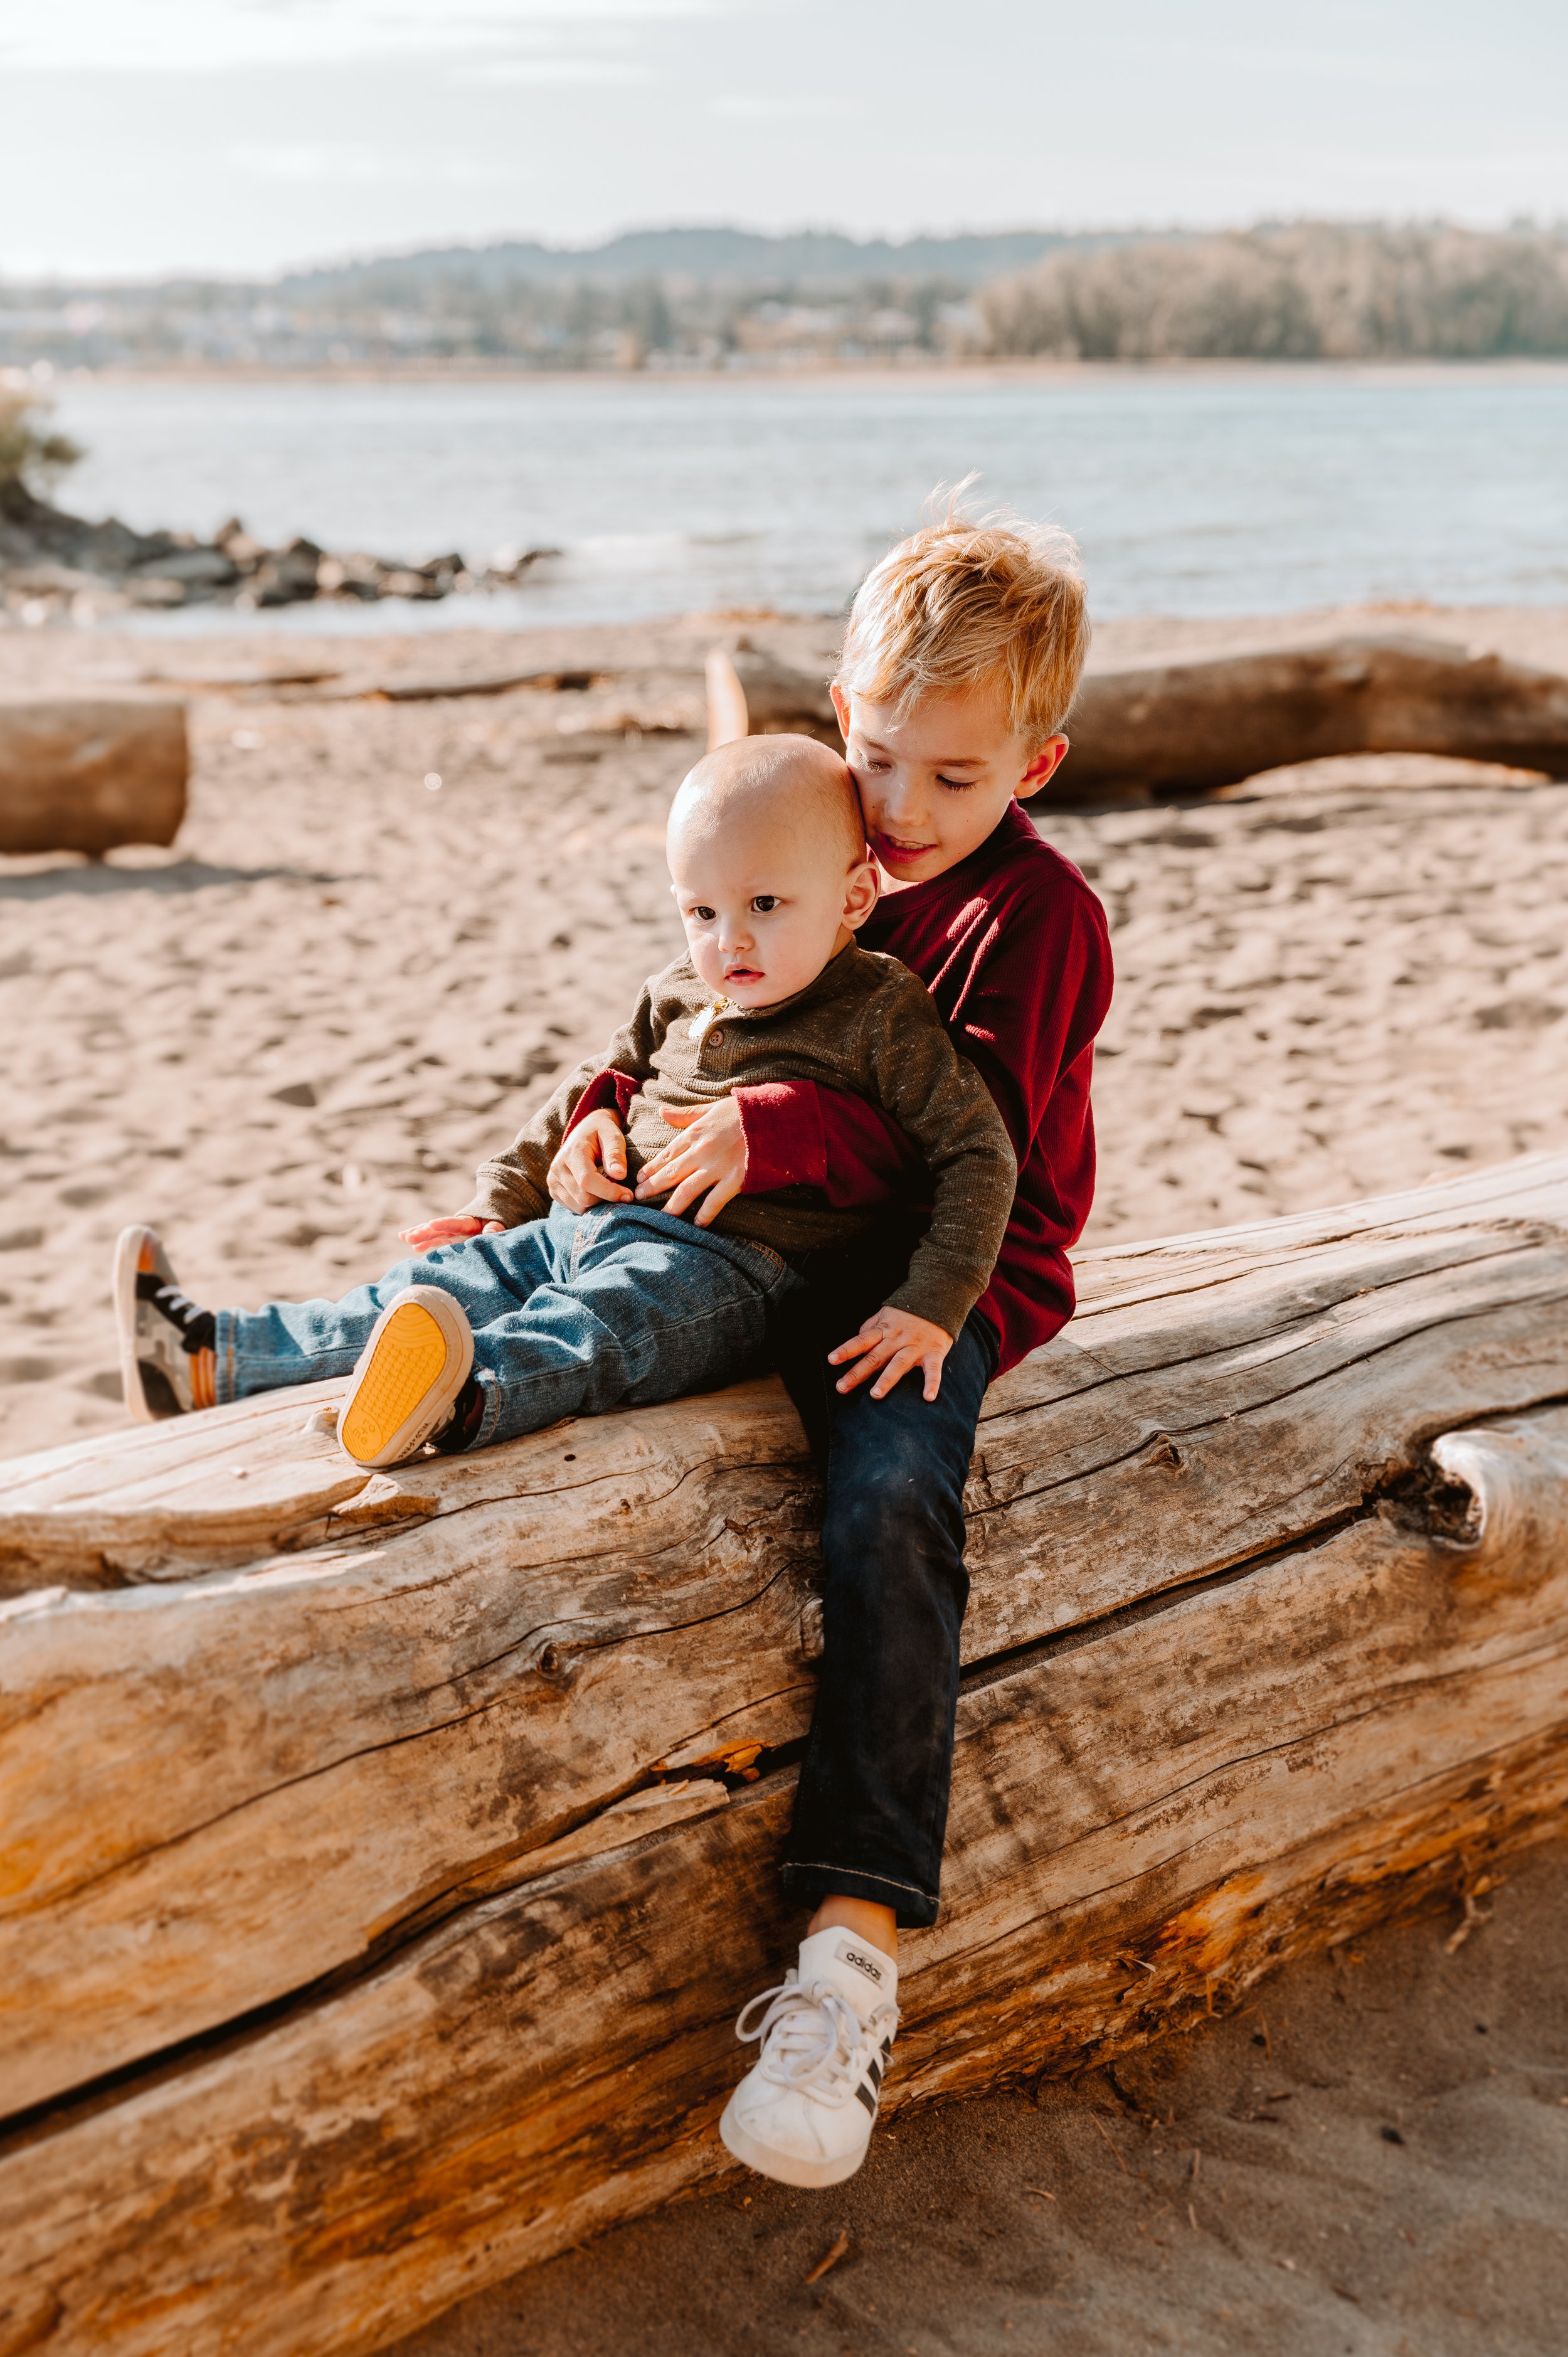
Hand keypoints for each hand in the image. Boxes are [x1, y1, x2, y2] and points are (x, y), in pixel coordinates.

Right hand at [398, 1214, 503, 1252]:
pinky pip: (434, 1239)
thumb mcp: (499, 1224)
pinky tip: (413, 1247)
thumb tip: (491, 1233)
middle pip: (437, 1228)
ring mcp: (450, 1232)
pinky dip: (423, 1242)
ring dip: (418, 1234)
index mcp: (468, 1222)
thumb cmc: (497, 1223)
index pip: (453, 1223)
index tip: (431, 1225)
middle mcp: (455, 1226)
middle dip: (423, 1232)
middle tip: (408, 1236)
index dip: (443, 1224)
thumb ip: (495, 1228)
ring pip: (431, 1233)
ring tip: (403, 1237)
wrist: (493, 1219)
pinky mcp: (449, 1238)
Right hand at [548, 1110, 632, 1211]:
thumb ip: (615, 1154)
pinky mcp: (554, 1191)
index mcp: (571, 1153)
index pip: (587, 1181)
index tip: (629, 1195)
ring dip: (598, 1202)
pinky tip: (597, 1190)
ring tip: (607, 1186)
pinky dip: (589, 1205)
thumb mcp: (612, 1135)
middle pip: (584, 1198)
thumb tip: (619, 1175)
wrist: (585, 1131)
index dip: (609, 1192)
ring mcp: (553, 1181)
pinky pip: (575, 1208)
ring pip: (579, 1207)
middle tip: (620, 1187)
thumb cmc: (602, 1132)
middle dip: (606, 1198)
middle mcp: (557, 1169)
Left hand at [634, 1098, 746, 1227]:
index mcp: (696, 1133)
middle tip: (637, 1198)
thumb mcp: (712, 1108)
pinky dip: (704, 1214)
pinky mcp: (735, 1179)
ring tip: (660, 1218)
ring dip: (672, 1205)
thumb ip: (685, 1114)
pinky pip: (715, 1201)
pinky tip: (696, 1225)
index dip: (651, 1168)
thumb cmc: (744, 1112)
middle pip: (671, 1173)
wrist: (775, 1118)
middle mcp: (702, 1152)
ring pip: (687, 1190)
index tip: (638, 1178)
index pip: (667, 1154)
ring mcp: (718, 1167)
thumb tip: (661, 1111)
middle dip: (652, 1187)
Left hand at [828, 1307, 951, 1400]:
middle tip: (841, 1388)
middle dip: (857, 1373)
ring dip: (887, 1380)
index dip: (846, 1350)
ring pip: (899, 1364)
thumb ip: (871, 1327)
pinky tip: (928, 1397)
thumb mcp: (885, 1314)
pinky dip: (932, 1383)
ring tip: (875, 1395)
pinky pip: (933, 1370)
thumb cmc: (908, 1312)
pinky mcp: (933, 1352)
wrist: (938, 1299)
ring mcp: (915, 1346)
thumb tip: (856, 1338)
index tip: (832, 1360)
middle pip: (874, 1357)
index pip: (861, 1341)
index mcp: (884, 1330)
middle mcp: (897, 1339)